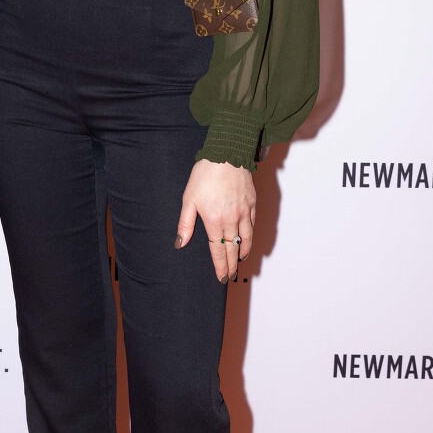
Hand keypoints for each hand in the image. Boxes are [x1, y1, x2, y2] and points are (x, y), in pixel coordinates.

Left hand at [175, 159, 255, 283]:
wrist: (227, 155)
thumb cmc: (205, 174)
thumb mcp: (189, 199)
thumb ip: (185, 224)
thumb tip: (180, 243)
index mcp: (214, 221)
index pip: (218, 250)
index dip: (220, 266)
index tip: (221, 277)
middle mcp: (231, 220)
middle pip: (233, 248)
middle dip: (232, 265)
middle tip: (230, 276)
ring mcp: (244, 212)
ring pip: (246, 239)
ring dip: (243, 253)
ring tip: (240, 262)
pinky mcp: (252, 204)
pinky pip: (252, 226)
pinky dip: (250, 237)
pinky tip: (247, 240)